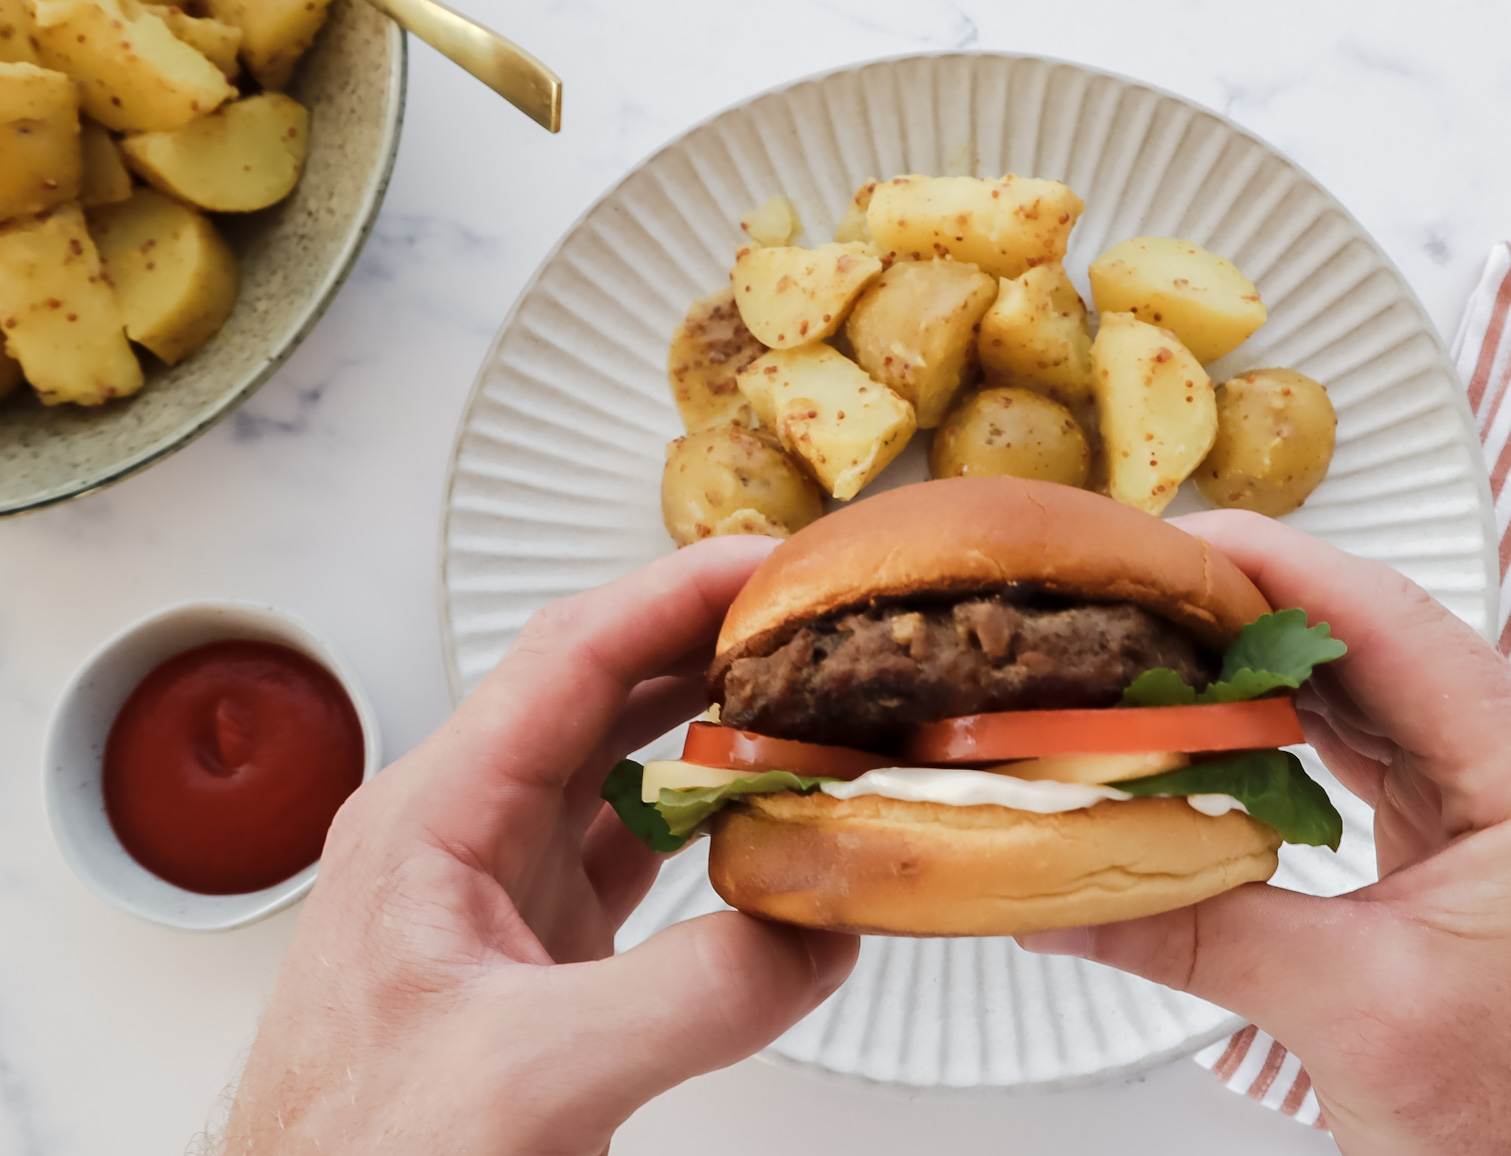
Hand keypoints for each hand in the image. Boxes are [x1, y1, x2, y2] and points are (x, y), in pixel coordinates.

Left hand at [218, 538, 857, 1155]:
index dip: (678, 593)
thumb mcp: (530, 1074)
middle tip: (820, 623)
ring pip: (626, 768)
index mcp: (431, 819)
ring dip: (719, 731)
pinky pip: (642, 852)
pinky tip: (770, 827)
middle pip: (604, 691)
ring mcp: (501, 894)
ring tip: (813, 701)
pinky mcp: (541, 956)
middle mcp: (462, 836)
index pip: (570, 655)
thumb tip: (820, 926)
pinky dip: (716, 828)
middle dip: (713, 644)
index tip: (776, 565)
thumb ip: (693, 994)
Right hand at [1020, 512, 1510, 1155]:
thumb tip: (1064, 892)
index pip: (1395, 627)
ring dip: (1271, 677)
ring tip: (1161, 649)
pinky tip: (1225, 730)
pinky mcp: (1483, 843)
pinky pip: (1381, 756)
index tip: (1179, 539)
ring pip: (1378, 698)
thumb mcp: (1353, 1015)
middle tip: (1139, 593)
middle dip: (1256, 617)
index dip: (1278, 569)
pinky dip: (1297, 739)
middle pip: (1383, 648)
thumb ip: (1198, 933)